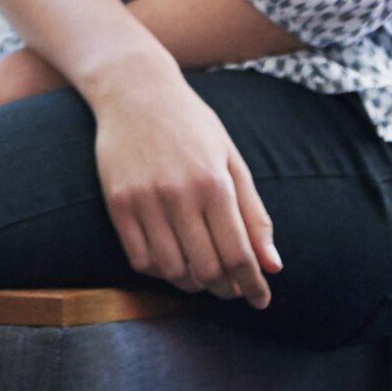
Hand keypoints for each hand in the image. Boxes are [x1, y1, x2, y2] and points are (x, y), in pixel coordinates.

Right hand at [89, 57, 280, 305]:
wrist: (134, 90)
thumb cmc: (191, 124)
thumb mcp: (231, 158)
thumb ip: (253, 212)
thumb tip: (273, 265)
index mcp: (214, 181)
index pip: (239, 254)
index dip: (253, 284)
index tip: (261, 300)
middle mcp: (179, 193)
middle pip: (208, 269)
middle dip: (226, 288)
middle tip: (232, 288)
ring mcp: (144, 199)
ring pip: (173, 270)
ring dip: (193, 283)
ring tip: (203, 275)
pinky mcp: (118, 203)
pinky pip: (140, 260)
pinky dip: (160, 271)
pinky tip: (172, 260)